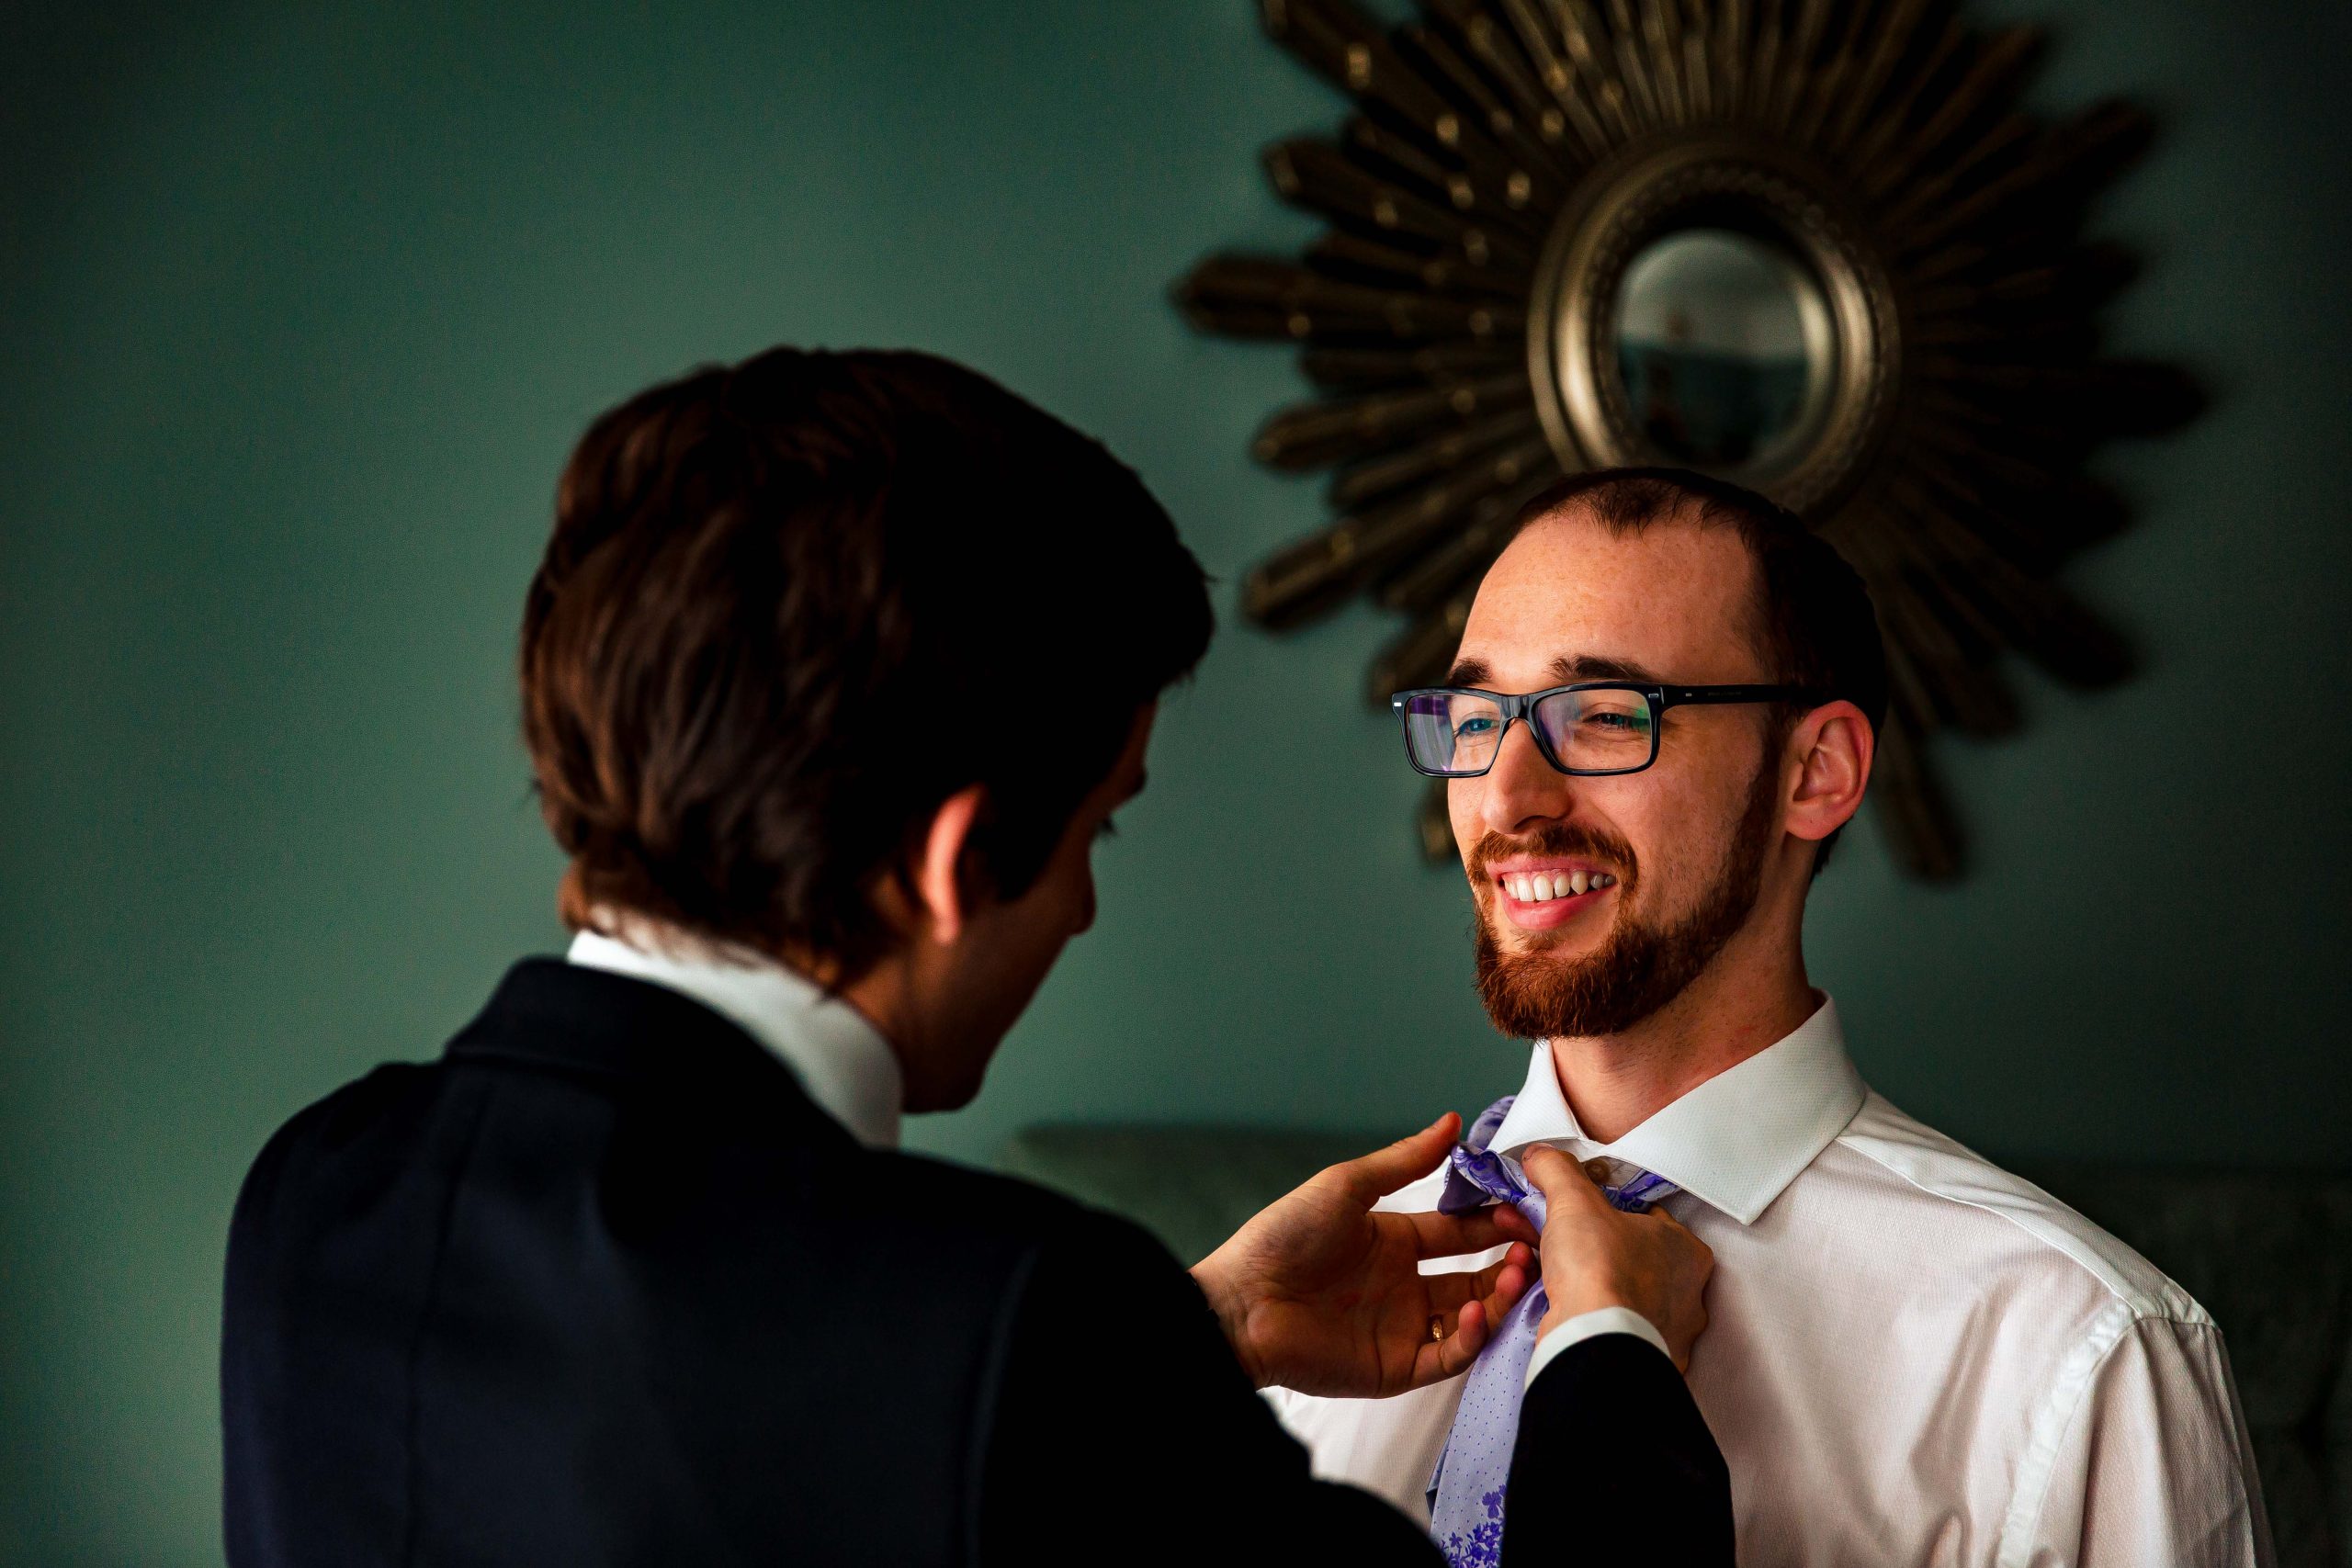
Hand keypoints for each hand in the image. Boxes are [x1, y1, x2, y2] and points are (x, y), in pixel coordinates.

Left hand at [1190, 1114, 1537, 1396]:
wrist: (1243, 1303)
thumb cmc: (1285, 1238)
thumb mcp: (1347, 1187)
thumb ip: (1404, 1161)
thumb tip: (1453, 1121)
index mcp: (1393, 1240)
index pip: (1460, 1232)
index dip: (1494, 1222)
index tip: (1527, 1209)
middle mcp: (1404, 1284)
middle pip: (1474, 1275)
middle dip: (1508, 1260)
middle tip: (1534, 1246)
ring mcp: (1402, 1327)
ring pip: (1471, 1317)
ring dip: (1500, 1297)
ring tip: (1517, 1274)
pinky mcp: (1396, 1367)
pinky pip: (1447, 1354)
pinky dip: (1471, 1336)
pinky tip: (1479, 1310)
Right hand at [1519, 1146, 1713, 1370]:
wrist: (1594, 1341)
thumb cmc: (1599, 1266)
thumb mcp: (1572, 1200)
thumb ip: (1557, 1170)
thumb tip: (1539, 1155)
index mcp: (1688, 1251)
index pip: (1652, 1223)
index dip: (1613, 1218)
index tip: (1584, 1222)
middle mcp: (1691, 1296)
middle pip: (1641, 1265)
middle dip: (1605, 1259)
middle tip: (1568, 1254)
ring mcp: (1674, 1336)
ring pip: (1632, 1304)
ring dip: (1602, 1296)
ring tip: (1563, 1288)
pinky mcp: (1651, 1366)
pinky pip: (1622, 1337)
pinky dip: (1600, 1329)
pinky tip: (1574, 1321)